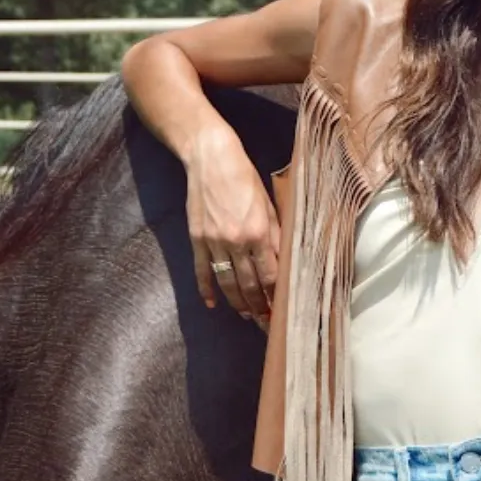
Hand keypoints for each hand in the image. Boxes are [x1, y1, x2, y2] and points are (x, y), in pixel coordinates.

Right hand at [185, 123, 280, 322]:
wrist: (210, 158)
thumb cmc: (244, 177)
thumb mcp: (268, 204)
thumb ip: (276, 235)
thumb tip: (283, 263)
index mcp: (259, 231)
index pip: (270, 275)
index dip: (275, 296)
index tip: (281, 309)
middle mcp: (236, 241)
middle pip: (249, 284)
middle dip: (259, 306)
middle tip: (265, 322)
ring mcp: (214, 241)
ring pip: (227, 282)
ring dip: (238, 303)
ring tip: (247, 315)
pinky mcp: (197, 238)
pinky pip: (202, 271)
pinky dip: (206, 290)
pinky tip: (212, 304)